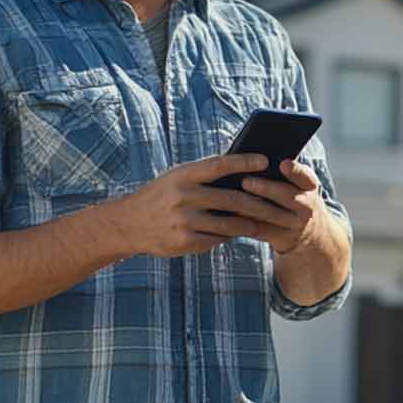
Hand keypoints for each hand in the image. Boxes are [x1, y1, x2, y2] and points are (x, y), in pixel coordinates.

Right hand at [116, 152, 270, 257]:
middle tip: (274, 203)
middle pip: (232, 199)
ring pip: (228, 224)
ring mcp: (184, 221)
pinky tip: (233, 234)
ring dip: (247, 224)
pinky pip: (216, 240)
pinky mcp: (184, 242)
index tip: (265, 160)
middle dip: (257, 203)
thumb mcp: (176, 178)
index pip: (219, 164)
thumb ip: (204, 176)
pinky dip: (226, 237)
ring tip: (258, 223)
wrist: (128, 224)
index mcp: (183, 175)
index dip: (244, 162)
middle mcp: (184, 196)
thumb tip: (243, 174)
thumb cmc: (161, 196)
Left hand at [220, 159, 328, 254]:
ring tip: (234, 199)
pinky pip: (262, 230)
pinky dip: (245, 223)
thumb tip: (251, 161)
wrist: (310, 232)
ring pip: (272, 215)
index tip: (283, 164)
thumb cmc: (293, 197)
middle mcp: (307, 205)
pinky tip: (231, 215)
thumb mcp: (297, 184)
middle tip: (246, 181)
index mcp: (309, 186)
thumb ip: (281, 173)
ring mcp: (296, 224)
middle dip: (266, 188)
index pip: (305, 176)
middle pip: (287, 196)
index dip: (295, 171)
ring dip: (252, 207)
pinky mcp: (283, 238)